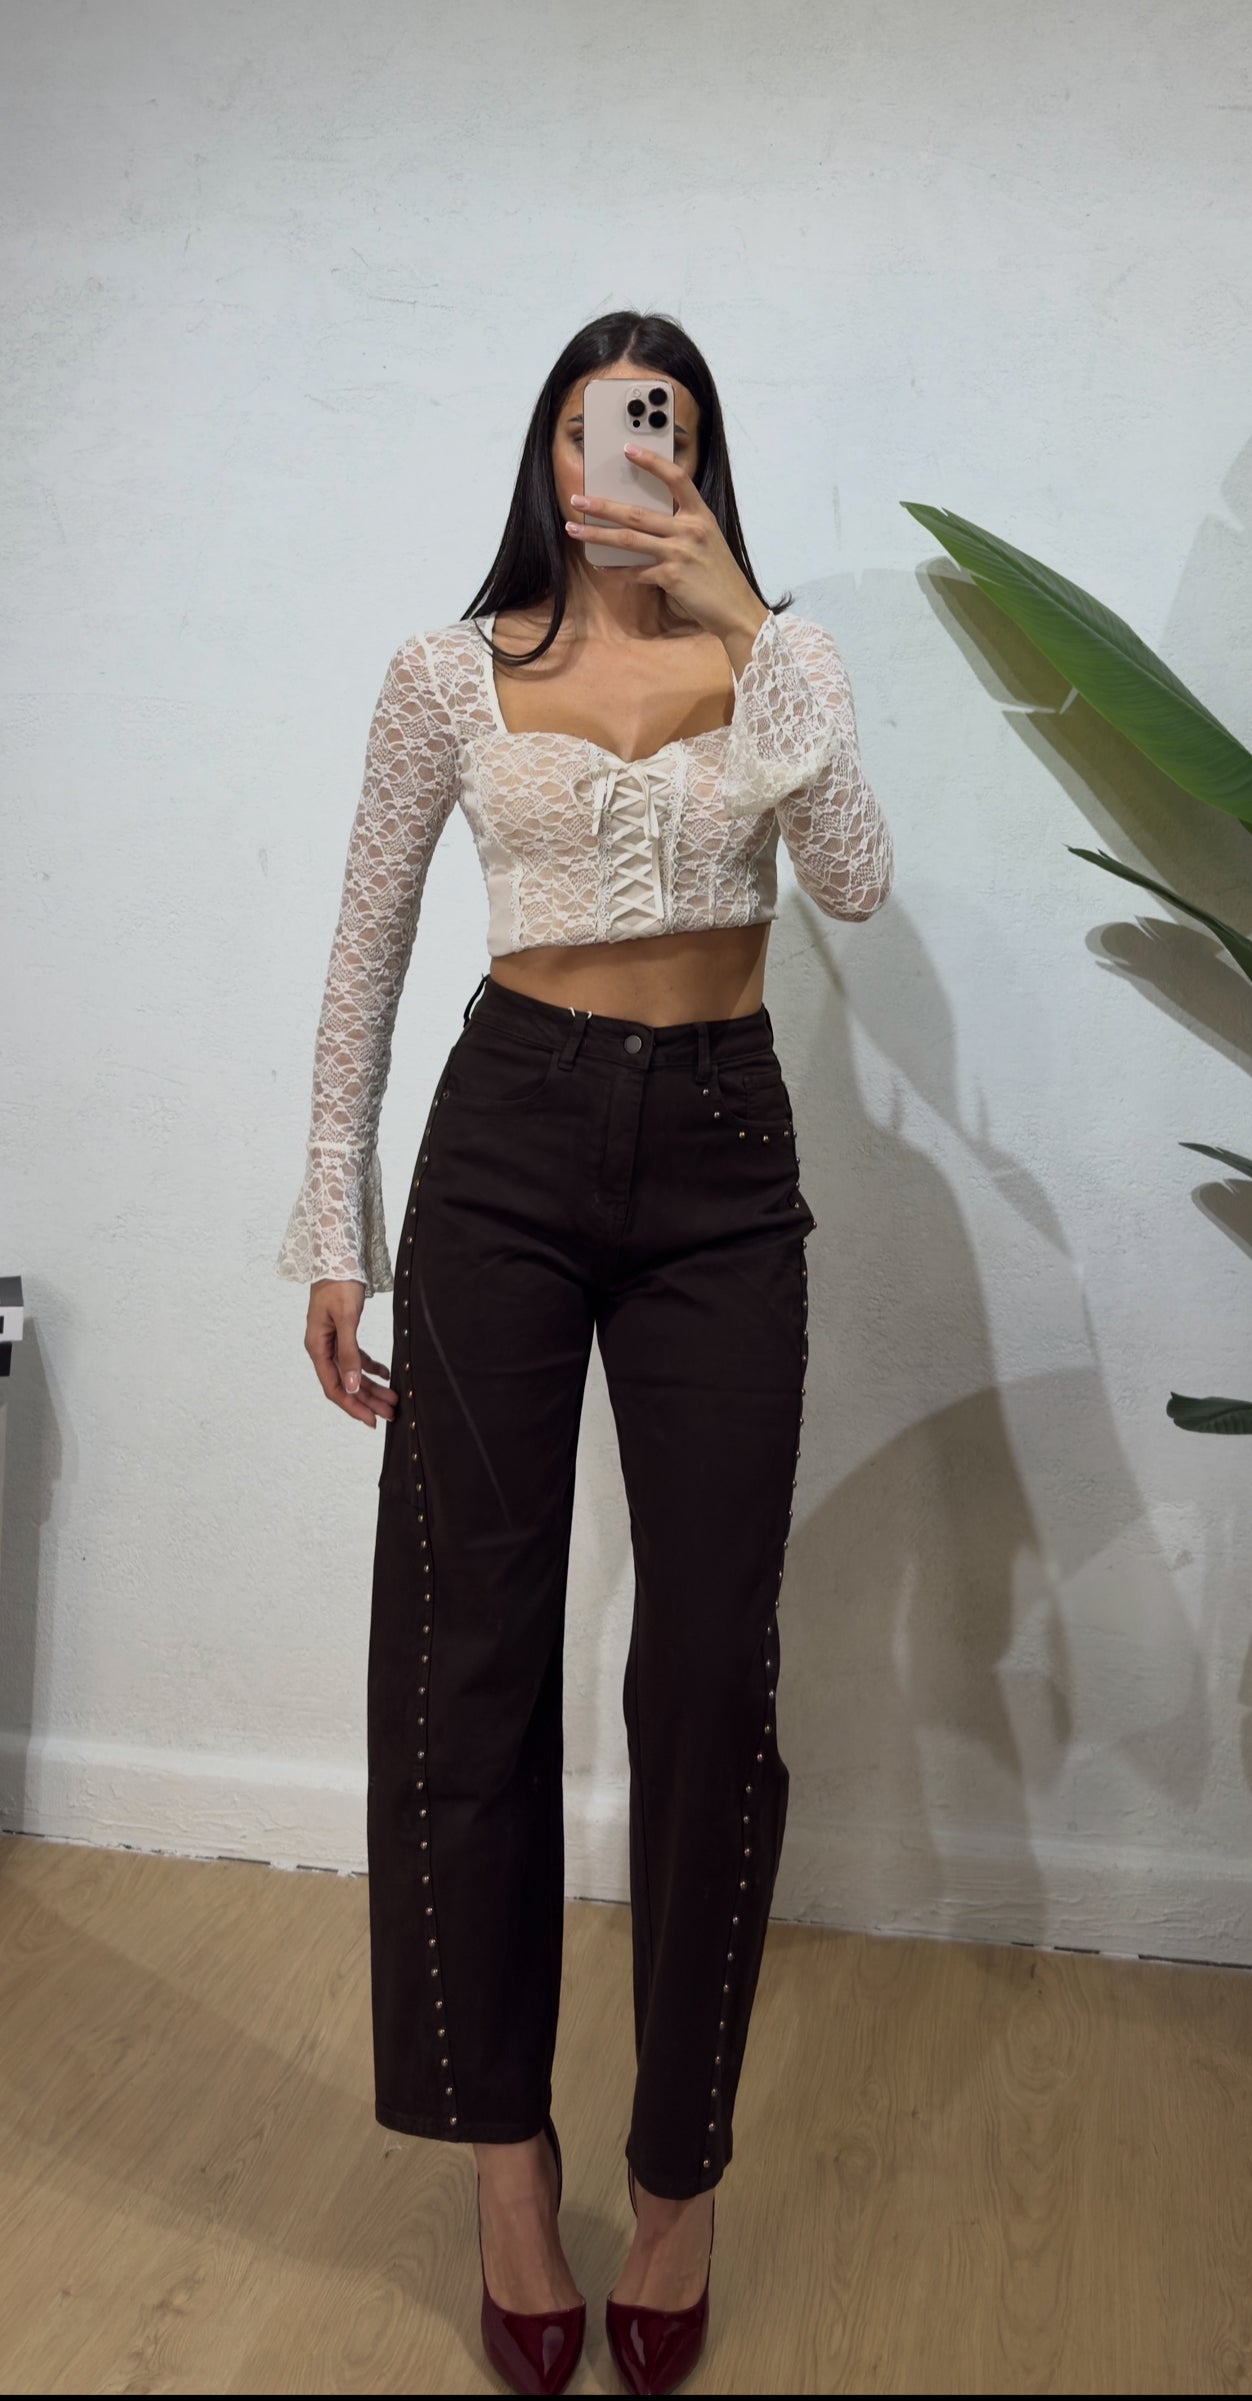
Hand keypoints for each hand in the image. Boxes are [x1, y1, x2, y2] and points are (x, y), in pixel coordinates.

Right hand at [305, 1279, 397, 1426]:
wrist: (337, 1257)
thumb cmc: (339, 1284)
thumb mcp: (347, 1319)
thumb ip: (348, 1353)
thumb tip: (349, 1386)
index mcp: (318, 1347)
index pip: (334, 1388)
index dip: (352, 1407)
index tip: (372, 1420)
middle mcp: (322, 1348)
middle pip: (345, 1384)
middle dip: (368, 1401)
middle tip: (391, 1413)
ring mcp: (331, 1341)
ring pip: (352, 1373)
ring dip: (371, 1387)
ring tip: (393, 1399)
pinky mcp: (342, 1332)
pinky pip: (356, 1358)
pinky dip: (371, 1367)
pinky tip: (386, 1374)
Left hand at [566, 450, 768, 657]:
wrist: (736, 609)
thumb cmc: (720, 575)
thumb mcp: (708, 540)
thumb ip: (683, 527)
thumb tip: (647, 520)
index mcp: (701, 515)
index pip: (676, 479)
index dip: (652, 462)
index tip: (628, 449)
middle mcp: (690, 530)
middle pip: (638, 513)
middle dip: (603, 505)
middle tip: (578, 499)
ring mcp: (680, 554)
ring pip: (629, 540)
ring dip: (598, 534)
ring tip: (574, 529)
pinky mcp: (672, 578)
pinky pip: (636, 572)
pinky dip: (617, 571)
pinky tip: (601, 567)